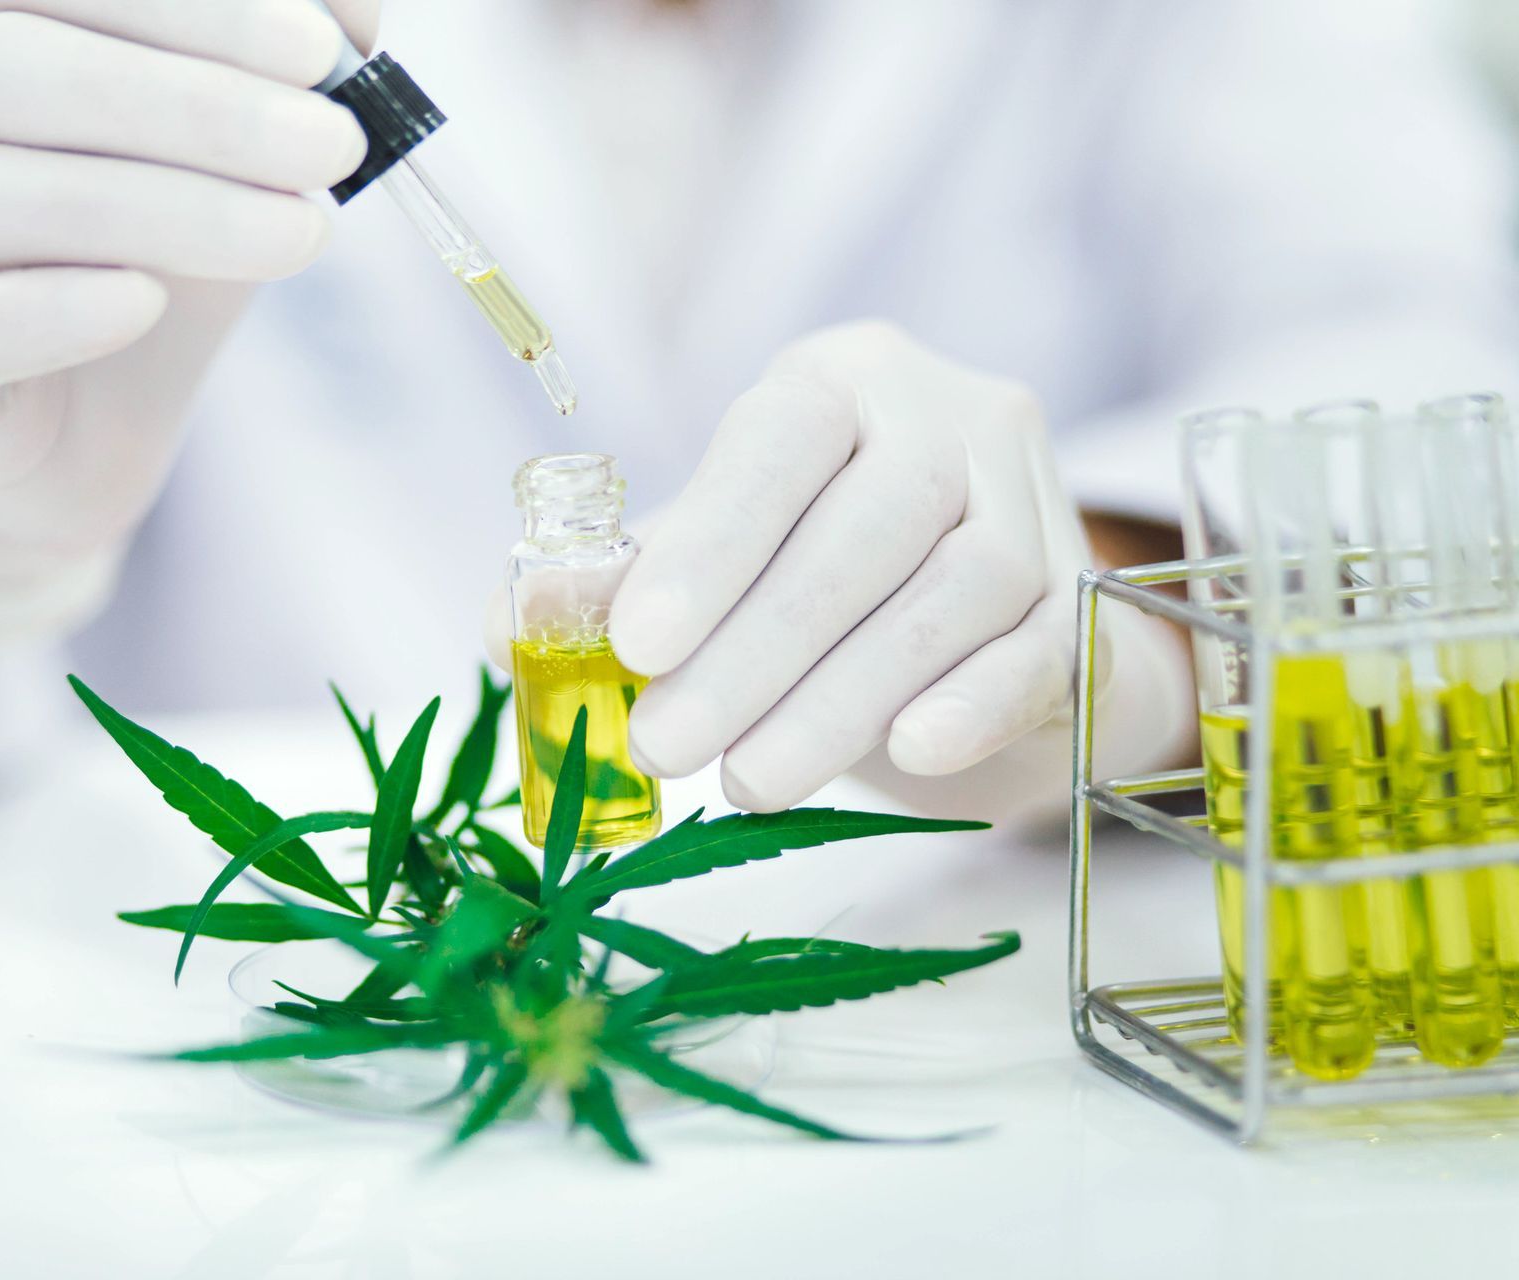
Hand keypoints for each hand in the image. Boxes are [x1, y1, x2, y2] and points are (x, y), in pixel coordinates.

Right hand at [0, 0, 377, 653]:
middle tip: (332, 144)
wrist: (78, 420)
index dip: (191, 9)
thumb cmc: (150, 243)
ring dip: (167, 208)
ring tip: (304, 231)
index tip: (324, 50)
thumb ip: (273, 64)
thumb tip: (356, 9)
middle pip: (12, 69)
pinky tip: (145, 303)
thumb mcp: (223, 143)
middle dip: (196, 107)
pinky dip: (50, 312)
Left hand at [611, 322, 1099, 811]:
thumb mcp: (716, 558)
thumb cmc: (818, 576)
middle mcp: (950, 417)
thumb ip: (623, 582)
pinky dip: (975, 701)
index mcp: (841, 382)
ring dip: (843, 696)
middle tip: (667, 746)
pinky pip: (1043, 647)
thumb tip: (509, 625)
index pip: (781, 438)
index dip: (711, 541)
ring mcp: (1032, 502)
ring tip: (748, 781)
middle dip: (757, 649)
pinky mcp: (1084, 602)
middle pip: (868, 525)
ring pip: (956, 590)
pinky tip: (911, 753)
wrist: (981, 627)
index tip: (637, 646)